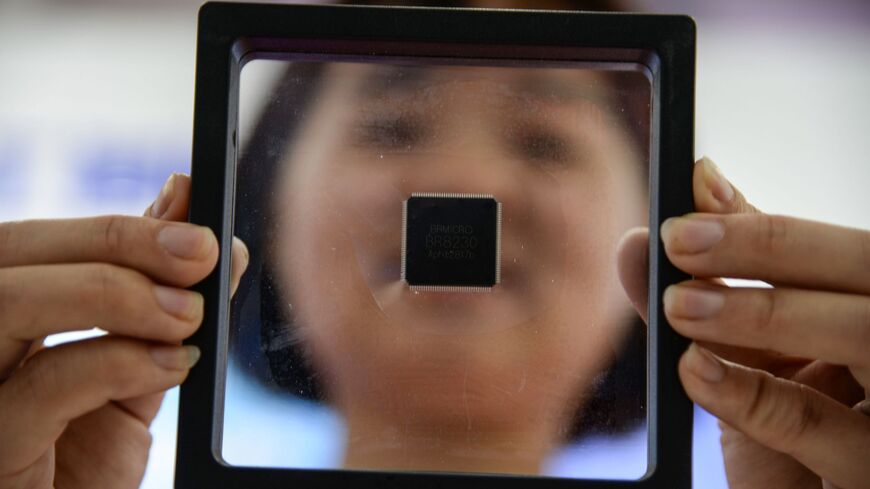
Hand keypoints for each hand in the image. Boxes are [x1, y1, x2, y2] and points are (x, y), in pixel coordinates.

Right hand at [0, 173, 248, 488]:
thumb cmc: (81, 454)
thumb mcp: (129, 367)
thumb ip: (155, 295)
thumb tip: (191, 212)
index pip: (29, 243)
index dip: (114, 225)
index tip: (194, 221)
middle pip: (9, 253)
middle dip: (117, 242)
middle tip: (200, 254)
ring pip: (5, 300)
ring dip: (112, 292)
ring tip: (186, 315)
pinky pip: (38, 390)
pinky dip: (116, 363)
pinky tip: (172, 366)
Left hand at [617, 158, 869, 488]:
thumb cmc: (788, 438)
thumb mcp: (748, 359)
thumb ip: (709, 293)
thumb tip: (648, 229)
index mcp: (869, 308)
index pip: (836, 248)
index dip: (764, 221)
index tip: (690, 194)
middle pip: (866, 269)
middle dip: (771, 244)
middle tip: (678, 239)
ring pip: (864, 331)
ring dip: (764, 309)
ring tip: (680, 303)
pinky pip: (825, 429)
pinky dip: (751, 395)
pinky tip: (694, 371)